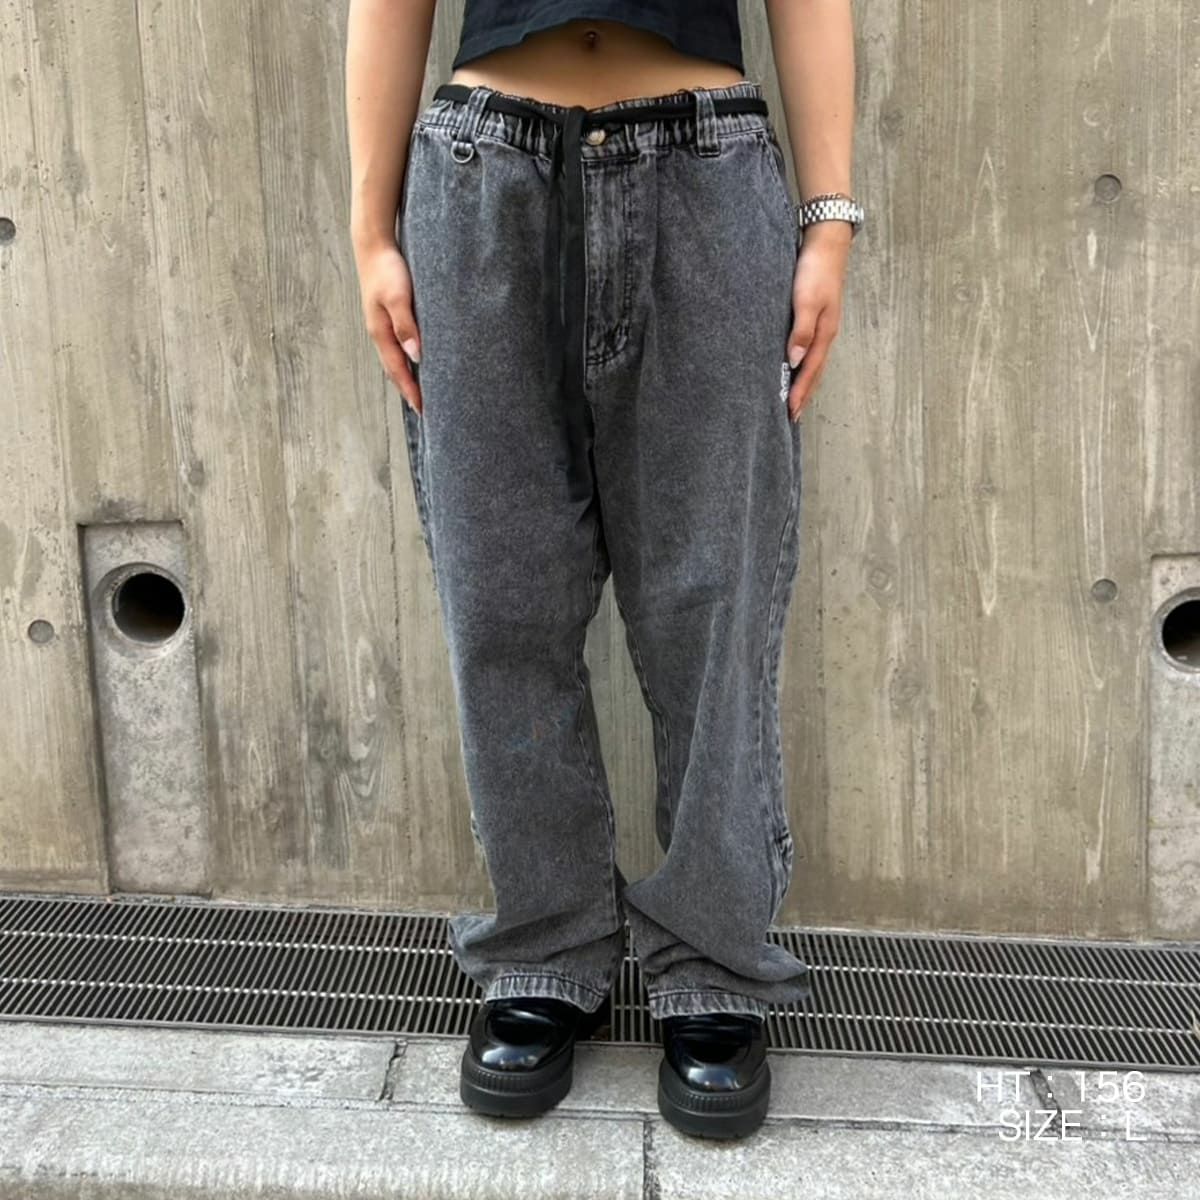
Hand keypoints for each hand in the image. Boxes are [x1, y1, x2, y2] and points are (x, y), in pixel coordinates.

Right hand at [354, 236, 422, 412]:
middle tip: (424, 409)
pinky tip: (416, 362)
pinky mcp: (388, 316)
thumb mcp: (397, 297)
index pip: (398, 370)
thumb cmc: (387, 269)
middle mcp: (380, 333)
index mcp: (381, 332)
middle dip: (408, 390)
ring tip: (421, 392)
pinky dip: (406, 360)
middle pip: (395, 370)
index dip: (410, 391)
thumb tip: (415, 356)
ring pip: (396, 359)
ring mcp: (382, 325)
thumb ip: (406, 326)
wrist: (373, 245)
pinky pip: (398, 346)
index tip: (423, 410)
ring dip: (407, 377)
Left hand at [785, 221, 850, 421]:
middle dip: (805, 394)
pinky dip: (805, 363)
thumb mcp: (806, 300)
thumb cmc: (815, 270)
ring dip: (806, 381)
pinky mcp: (818, 316)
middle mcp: (826, 333)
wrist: (827, 242)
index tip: (791, 413)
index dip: (801, 393)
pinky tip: (797, 365)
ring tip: (796, 398)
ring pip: (814, 361)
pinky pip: (811, 348)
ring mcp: (824, 325)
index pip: (811, 371)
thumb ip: (801, 330)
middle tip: (793, 416)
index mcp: (825, 333)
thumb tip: (795, 361)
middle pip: (815, 371)